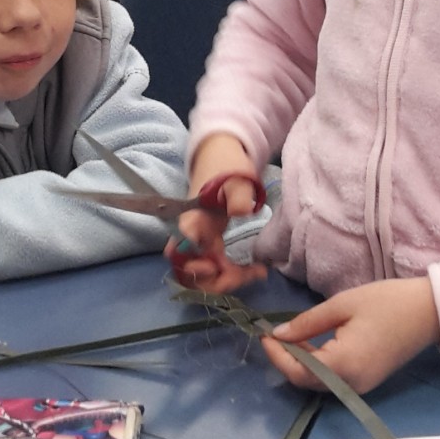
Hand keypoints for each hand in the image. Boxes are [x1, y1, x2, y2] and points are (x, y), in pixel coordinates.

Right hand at [171, 134, 268, 292]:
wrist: (219, 155)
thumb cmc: (226, 165)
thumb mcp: (236, 177)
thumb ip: (237, 196)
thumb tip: (238, 213)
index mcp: (192, 220)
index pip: (182, 252)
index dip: (197, 267)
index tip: (219, 265)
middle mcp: (190, 236)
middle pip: (191, 274)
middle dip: (218, 282)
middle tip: (250, 273)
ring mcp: (198, 242)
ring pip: (203, 277)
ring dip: (227, 282)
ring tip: (257, 272)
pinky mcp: (208, 244)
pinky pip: (214, 268)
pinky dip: (231, 275)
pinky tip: (254, 270)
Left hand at [261, 277, 439, 393]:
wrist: (429, 311)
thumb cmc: (387, 302)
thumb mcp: (342, 304)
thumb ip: (307, 323)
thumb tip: (279, 335)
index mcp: (343, 364)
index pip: (298, 371)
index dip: (276, 355)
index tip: (263, 334)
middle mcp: (351, 383)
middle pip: (306, 381)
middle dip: (286, 360)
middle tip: (273, 334)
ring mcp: (361, 385)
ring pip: (319, 382)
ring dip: (301, 363)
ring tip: (290, 336)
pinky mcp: (368, 381)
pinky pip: (334, 379)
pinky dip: (318, 366)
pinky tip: (312, 345)